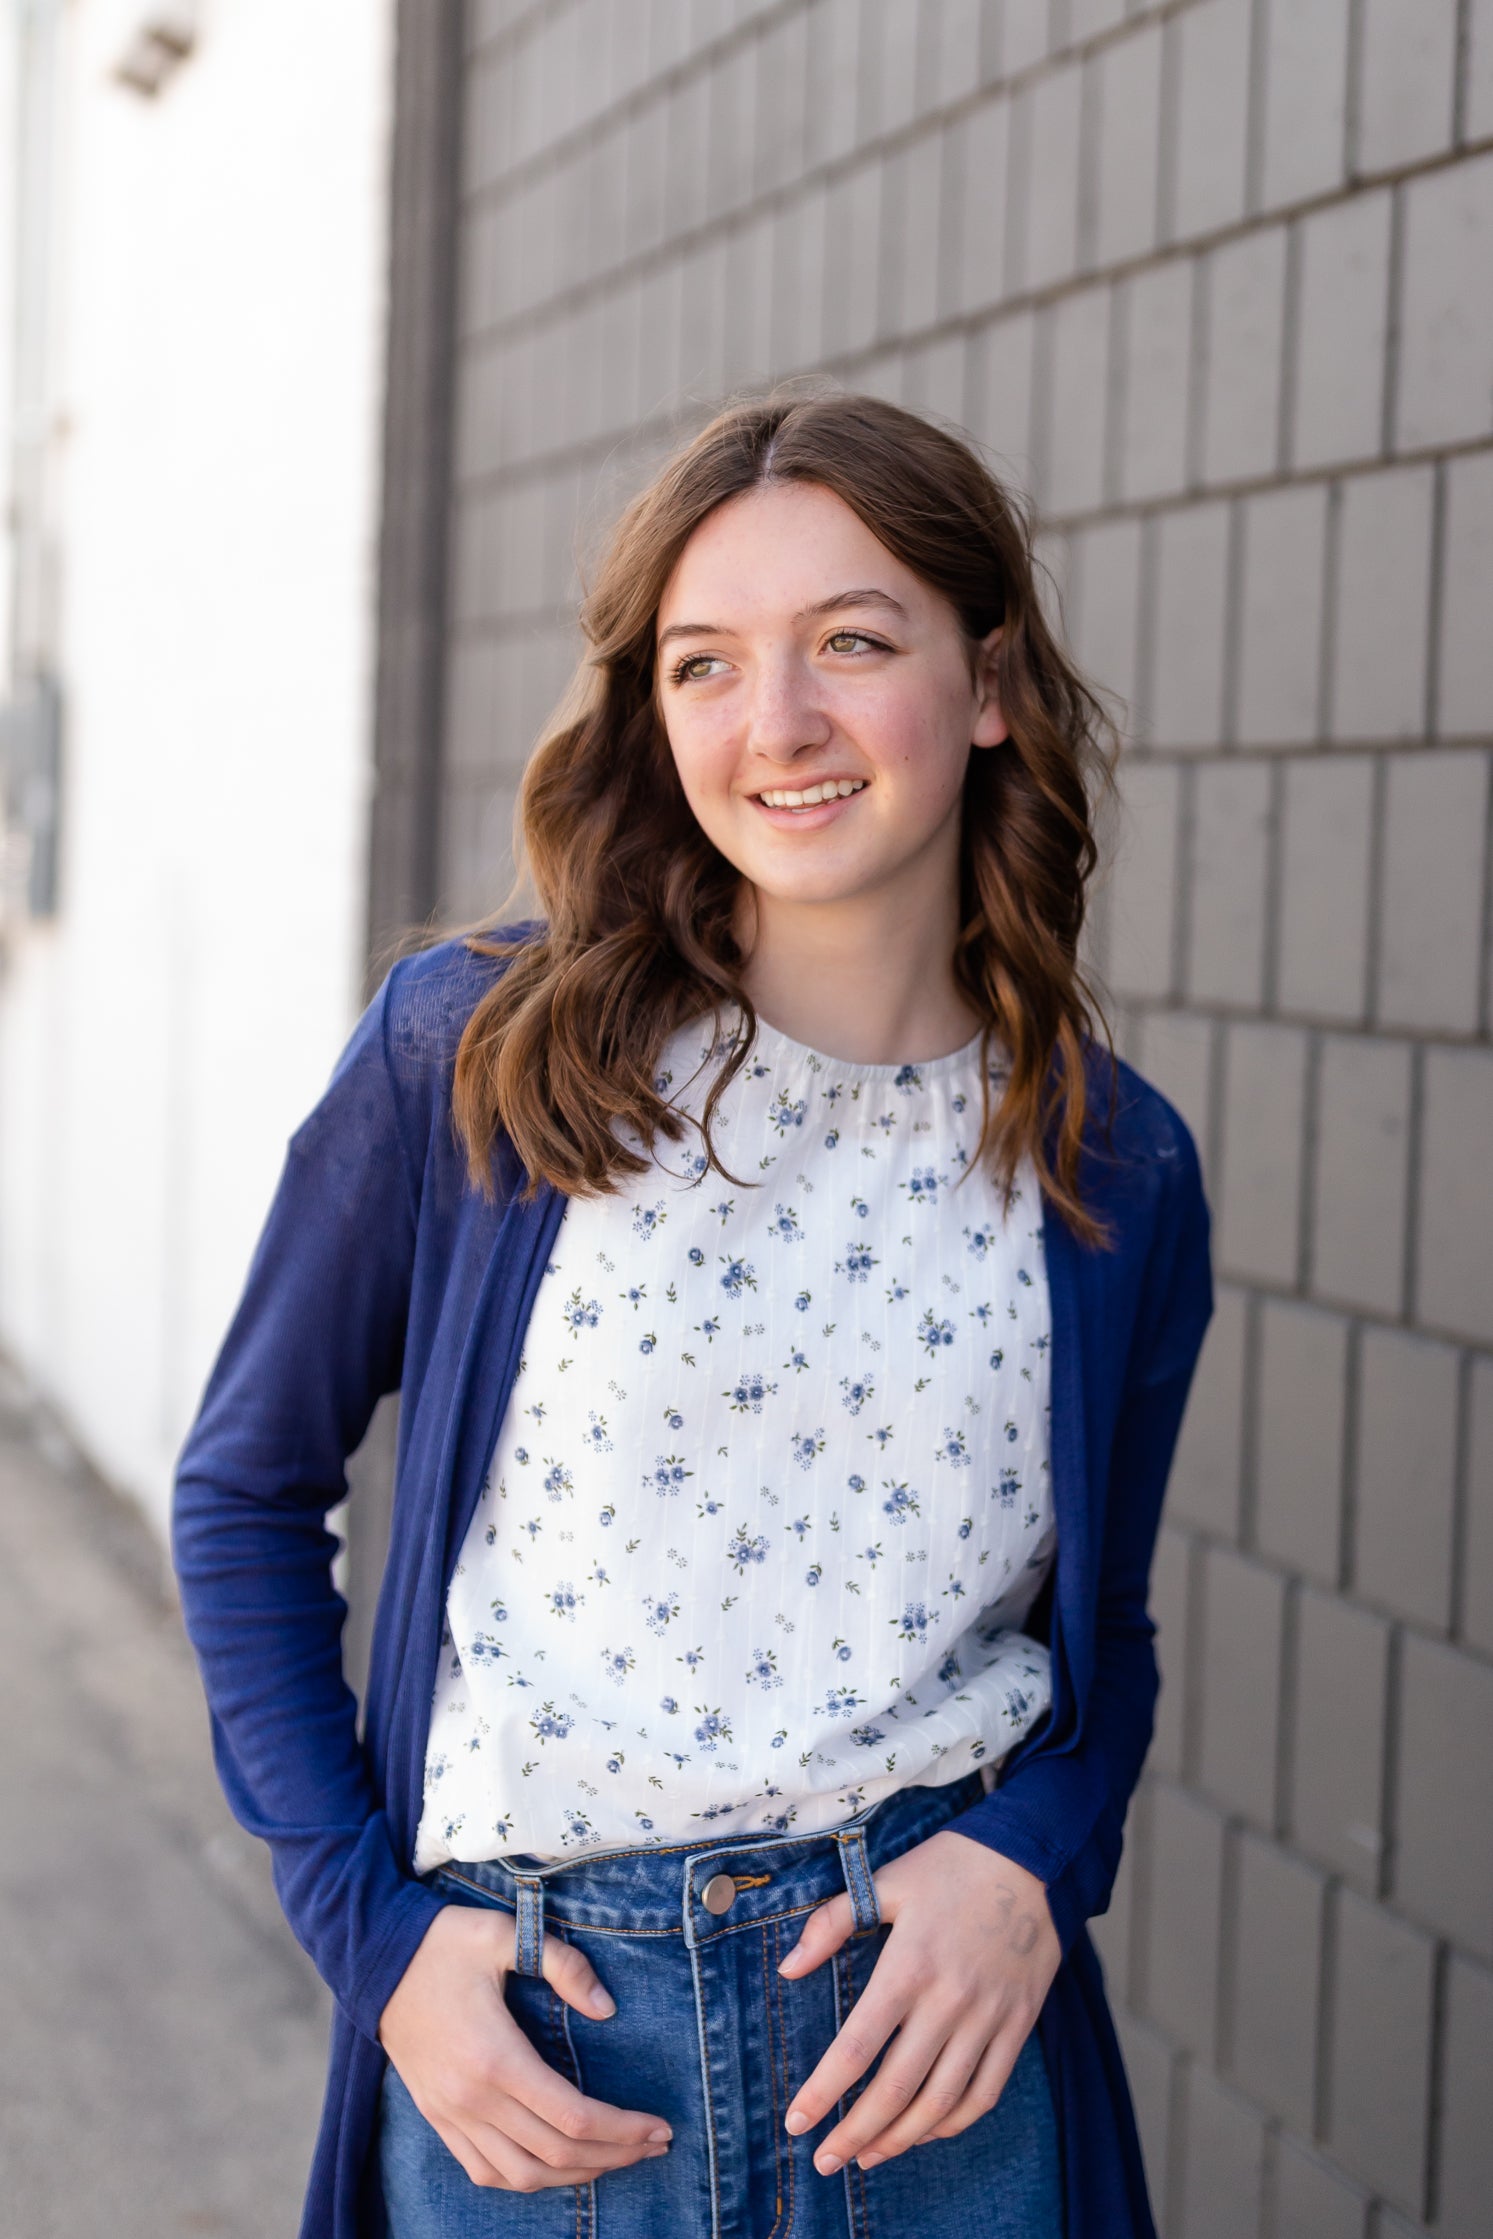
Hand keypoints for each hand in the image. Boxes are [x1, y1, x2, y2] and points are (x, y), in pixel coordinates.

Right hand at [378, 1904, 672, 2191]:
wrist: (375, 1960)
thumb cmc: (444, 1942)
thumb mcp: (505, 1933)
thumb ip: (563, 1964)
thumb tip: (607, 2008)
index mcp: (494, 2057)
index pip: (572, 2117)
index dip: (623, 2129)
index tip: (661, 2126)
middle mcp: (472, 2098)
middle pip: (556, 2155)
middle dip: (615, 2155)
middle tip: (656, 2144)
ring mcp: (451, 2115)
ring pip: (522, 2176)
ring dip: (576, 2175)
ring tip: (617, 2157)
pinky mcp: (438, 2118)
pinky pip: (485, 2172)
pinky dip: (527, 2179)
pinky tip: (557, 2166)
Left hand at [777, 1829, 1059, 2175]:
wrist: (1032, 1859)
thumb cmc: (951, 1867)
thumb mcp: (885, 1881)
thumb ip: (832, 1924)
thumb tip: (788, 1969)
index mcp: (909, 1966)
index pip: (857, 2046)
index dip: (823, 2091)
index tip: (795, 2121)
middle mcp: (949, 2001)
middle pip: (896, 2088)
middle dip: (855, 2133)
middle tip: (824, 2162)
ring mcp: (988, 2018)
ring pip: (940, 2101)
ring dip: (900, 2139)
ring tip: (867, 2158)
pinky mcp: (1018, 2026)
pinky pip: (985, 2093)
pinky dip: (953, 2123)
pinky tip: (924, 2131)